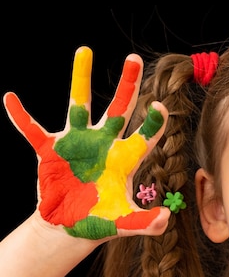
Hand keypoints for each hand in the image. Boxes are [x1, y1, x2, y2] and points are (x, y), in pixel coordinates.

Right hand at [3, 46, 170, 239]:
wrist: (68, 226)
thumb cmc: (99, 221)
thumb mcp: (123, 223)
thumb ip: (145, 222)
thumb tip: (165, 218)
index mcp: (124, 159)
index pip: (144, 136)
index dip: (152, 122)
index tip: (159, 106)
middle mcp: (104, 144)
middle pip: (119, 109)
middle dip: (128, 85)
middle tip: (134, 58)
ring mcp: (77, 143)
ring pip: (79, 105)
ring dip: (81, 79)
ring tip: (84, 50)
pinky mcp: (50, 150)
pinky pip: (32, 130)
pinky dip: (20, 117)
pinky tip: (10, 99)